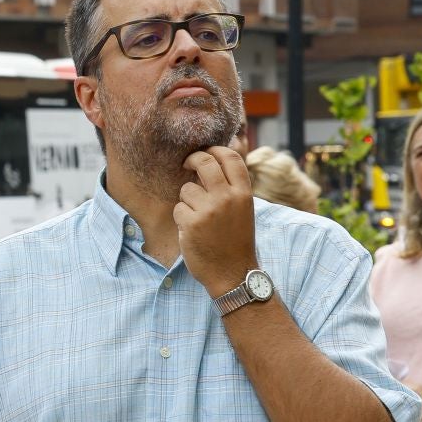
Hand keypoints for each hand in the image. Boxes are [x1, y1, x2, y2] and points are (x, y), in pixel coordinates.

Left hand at [175, 147, 258, 298]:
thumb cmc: (235, 241)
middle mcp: (228, 197)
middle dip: (192, 159)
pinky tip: (192, 231)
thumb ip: (230, 188)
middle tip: (186, 163)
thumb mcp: (242, 210)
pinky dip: (181, 218)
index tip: (205, 151)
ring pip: (186, 189)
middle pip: (204, 162)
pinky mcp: (191, 223)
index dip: (215, 149)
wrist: (233, 272)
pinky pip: (178, 208)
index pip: (231, 157)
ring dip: (187, 200)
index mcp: (244, 193)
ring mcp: (209, 210)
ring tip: (199, 218)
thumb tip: (210, 163)